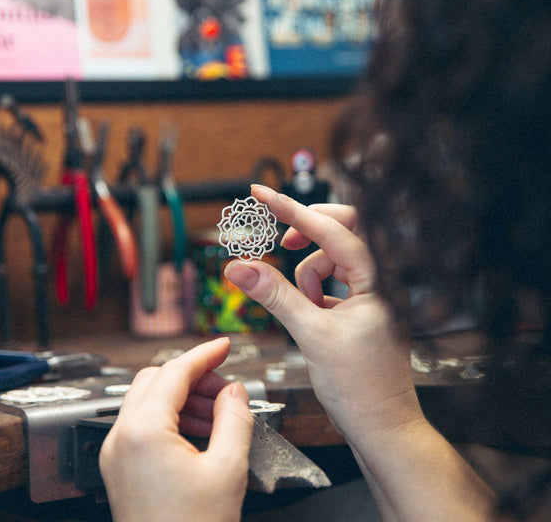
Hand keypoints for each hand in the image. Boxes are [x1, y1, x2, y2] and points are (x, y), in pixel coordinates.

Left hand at [99, 338, 252, 521]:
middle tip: (224, 386)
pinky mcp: (120, 467)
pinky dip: (171, 416)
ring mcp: (117, 453)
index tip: (223, 345)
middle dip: (192, 376)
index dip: (204, 353)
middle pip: (155, 379)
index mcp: (143, 432)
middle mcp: (121, 438)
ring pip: (147, 399)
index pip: (174, 372)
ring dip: (182, 395)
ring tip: (216, 411)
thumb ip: (234, 418)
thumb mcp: (227, 470)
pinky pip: (143, 423)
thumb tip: (233, 391)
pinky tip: (199, 430)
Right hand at [224, 185, 423, 448]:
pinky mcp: (362, 305)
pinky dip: (314, 293)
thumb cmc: (362, 387)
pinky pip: (332, 282)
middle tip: (282, 243)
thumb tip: (239, 266)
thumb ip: (274, 295)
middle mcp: (381, 279)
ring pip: (332, 260)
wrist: (382, 427)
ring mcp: (373, 292)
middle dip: (308, 233)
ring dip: (309, 277)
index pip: (333, 229)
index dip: (292, 209)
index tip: (261, 194)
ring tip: (308, 312)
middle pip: (342, 230)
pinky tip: (315, 317)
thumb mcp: (311, 335)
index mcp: (379, 279)